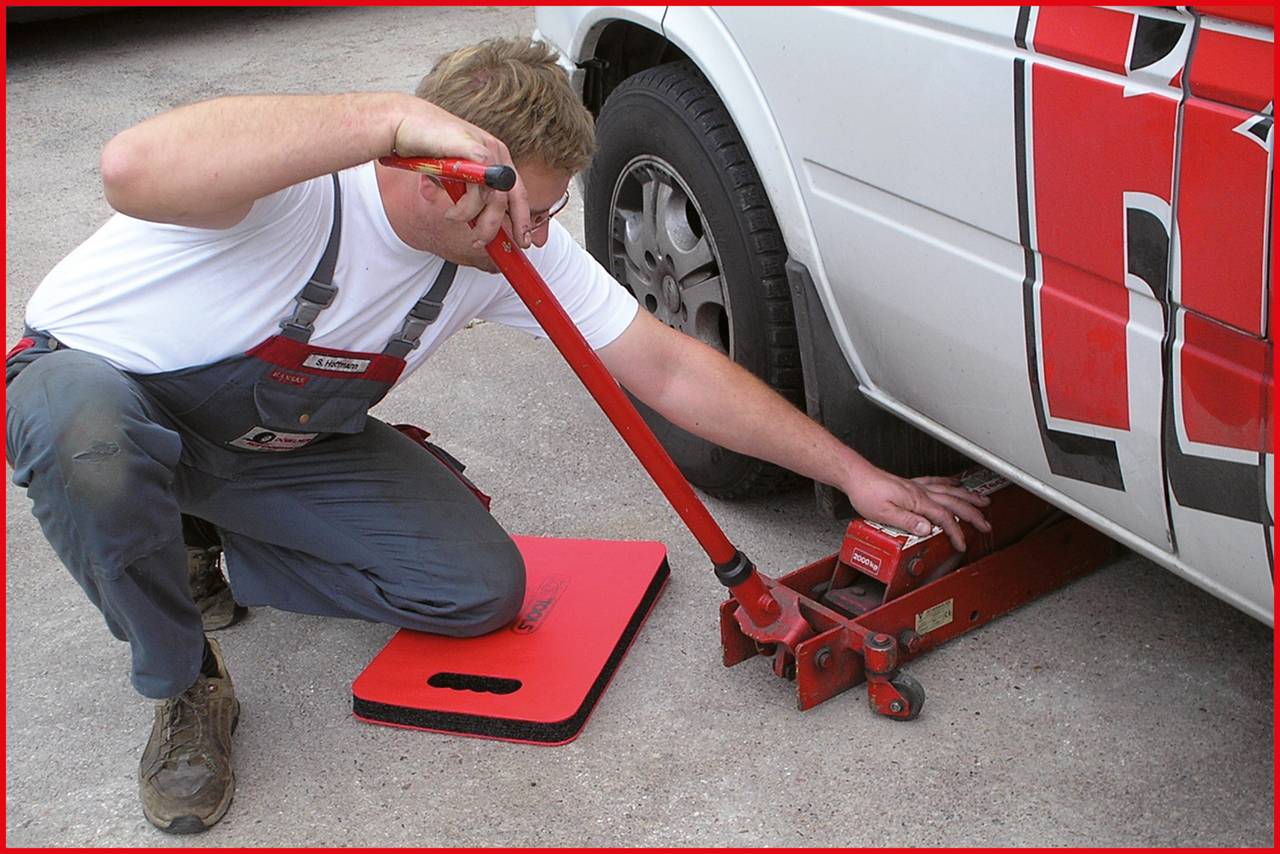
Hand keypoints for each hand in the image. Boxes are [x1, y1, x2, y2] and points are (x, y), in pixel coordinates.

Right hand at [392, 101, 531, 246]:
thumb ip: (467, 192)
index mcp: (495, 157)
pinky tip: (452, 212)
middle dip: (506, 226)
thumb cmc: (425, 147)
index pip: (518, 191)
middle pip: (513, 198)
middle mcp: (496, 153)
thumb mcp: (454, 175)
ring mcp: (487, 152)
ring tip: (456, 220)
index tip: (523, 240)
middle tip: (490, 243)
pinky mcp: (475, 153)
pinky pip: (479, 192)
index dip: (522, 218)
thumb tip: (475, 220)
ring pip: (497, 200)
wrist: (404, 123)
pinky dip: (466, 209)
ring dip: (480, 223)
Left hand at [844, 470, 991, 551]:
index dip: (956, 532)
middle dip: (973, 514)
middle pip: (954, 503)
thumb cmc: (866, 493)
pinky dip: (949, 483)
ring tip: (982, 501)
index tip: (962, 543)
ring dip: (968, 497)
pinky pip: (936, 481)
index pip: (944, 518)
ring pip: (950, 490)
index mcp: (917, 501)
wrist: (856, 476)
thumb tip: (927, 529)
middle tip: (986, 524)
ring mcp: (917, 486)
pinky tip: (955, 483)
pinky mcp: (911, 483)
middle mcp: (920, 492)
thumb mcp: (884, 514)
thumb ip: (908, 521)